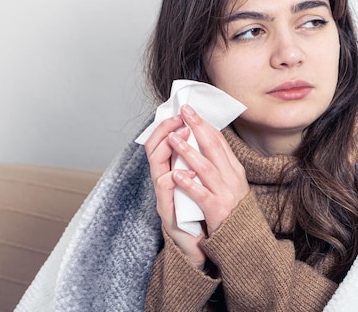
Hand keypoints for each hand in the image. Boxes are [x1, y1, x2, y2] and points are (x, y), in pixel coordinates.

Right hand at [144, 115, 205, 268]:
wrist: (197, 246)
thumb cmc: (197, 212)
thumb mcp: (197, 183)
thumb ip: (196, 163)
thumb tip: (203, 137)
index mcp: (172, 172)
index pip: (163, 143)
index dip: (170, 126)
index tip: (183, 112)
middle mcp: (163, 182)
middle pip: (153, 150)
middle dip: (165, 131)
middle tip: (180, 119)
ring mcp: (164, 198)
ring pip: (156, 168)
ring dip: (168, 151)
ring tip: (180, 137)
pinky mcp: (168, 214)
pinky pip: (165, 194)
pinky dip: (172, 181)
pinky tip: (180, 173)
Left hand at [169, 104, 249, 235]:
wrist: (243, 237)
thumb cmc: (232, 207)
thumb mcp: (231, 181)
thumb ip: (219, 163)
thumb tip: (205, 140)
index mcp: (234, 168)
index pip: (219, 141)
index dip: (204, 124)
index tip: (190, 111)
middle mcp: (232, 177)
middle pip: (214, 147)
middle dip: (198, 127)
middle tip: (184, 112)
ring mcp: (225, 193)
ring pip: (206, 168)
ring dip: (188, 152)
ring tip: (173, 139)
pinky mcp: (217, 210)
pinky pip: (201, 194)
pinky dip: (189, 184)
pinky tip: (176, 175)